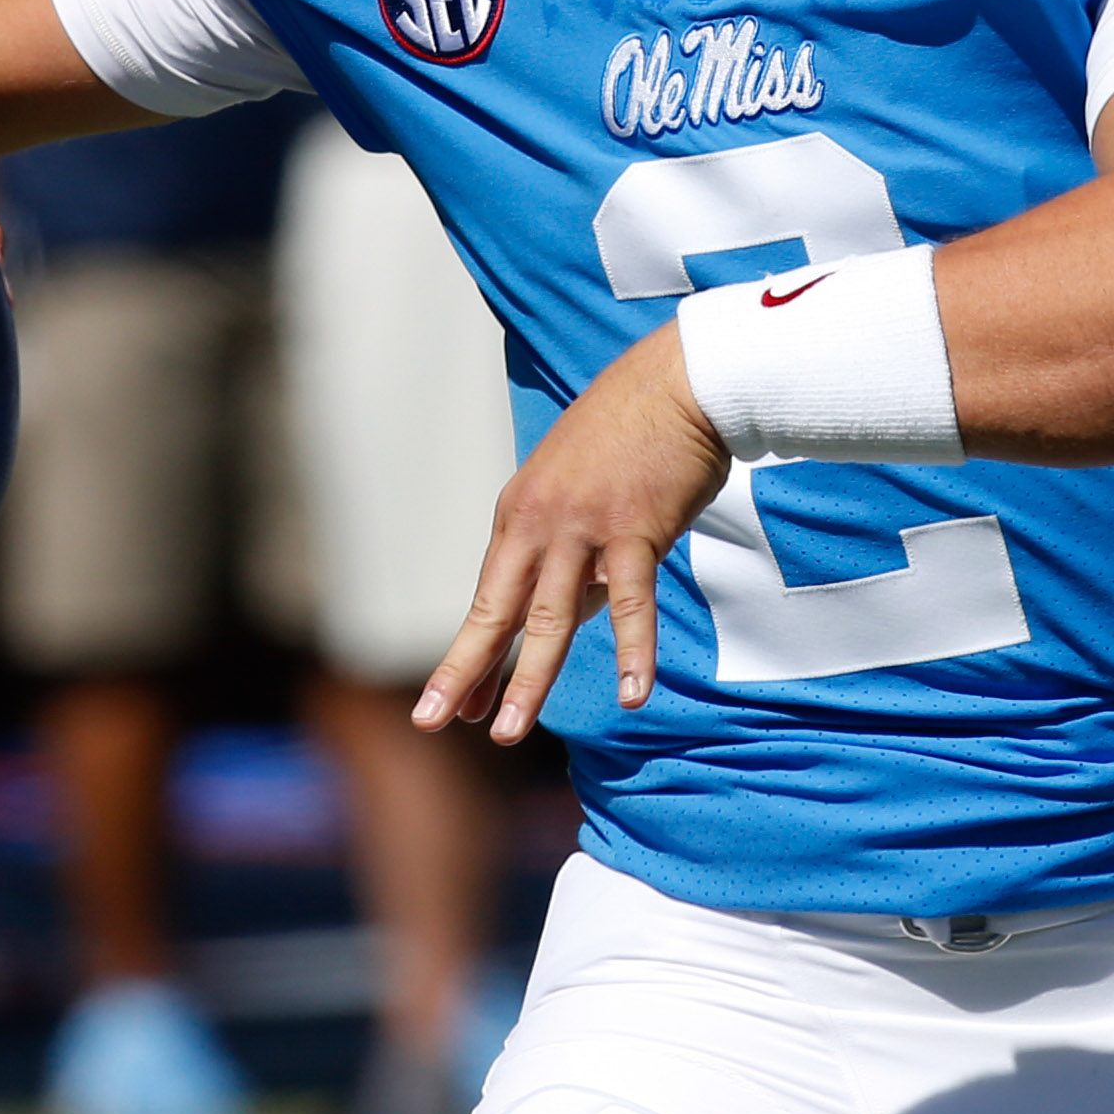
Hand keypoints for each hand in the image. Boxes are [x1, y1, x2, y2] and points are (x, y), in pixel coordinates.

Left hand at [420, 324, 726, 746]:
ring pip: (550, 618)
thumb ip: (571, 555)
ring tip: (508, 732)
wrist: (679, 381)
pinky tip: (631, 695)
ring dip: (529, 679)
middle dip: (465, 672)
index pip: (489, 600)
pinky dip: (631, 652)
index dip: (471, 657)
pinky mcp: (635, 529)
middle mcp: (540, 524)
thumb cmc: (635, 433)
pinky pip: (632, 603)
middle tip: (433, 723)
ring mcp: (584, 527)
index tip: (451, 706)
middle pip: (498, 613)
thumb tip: (572, 616)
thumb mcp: (581, 492)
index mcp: (520, 514)